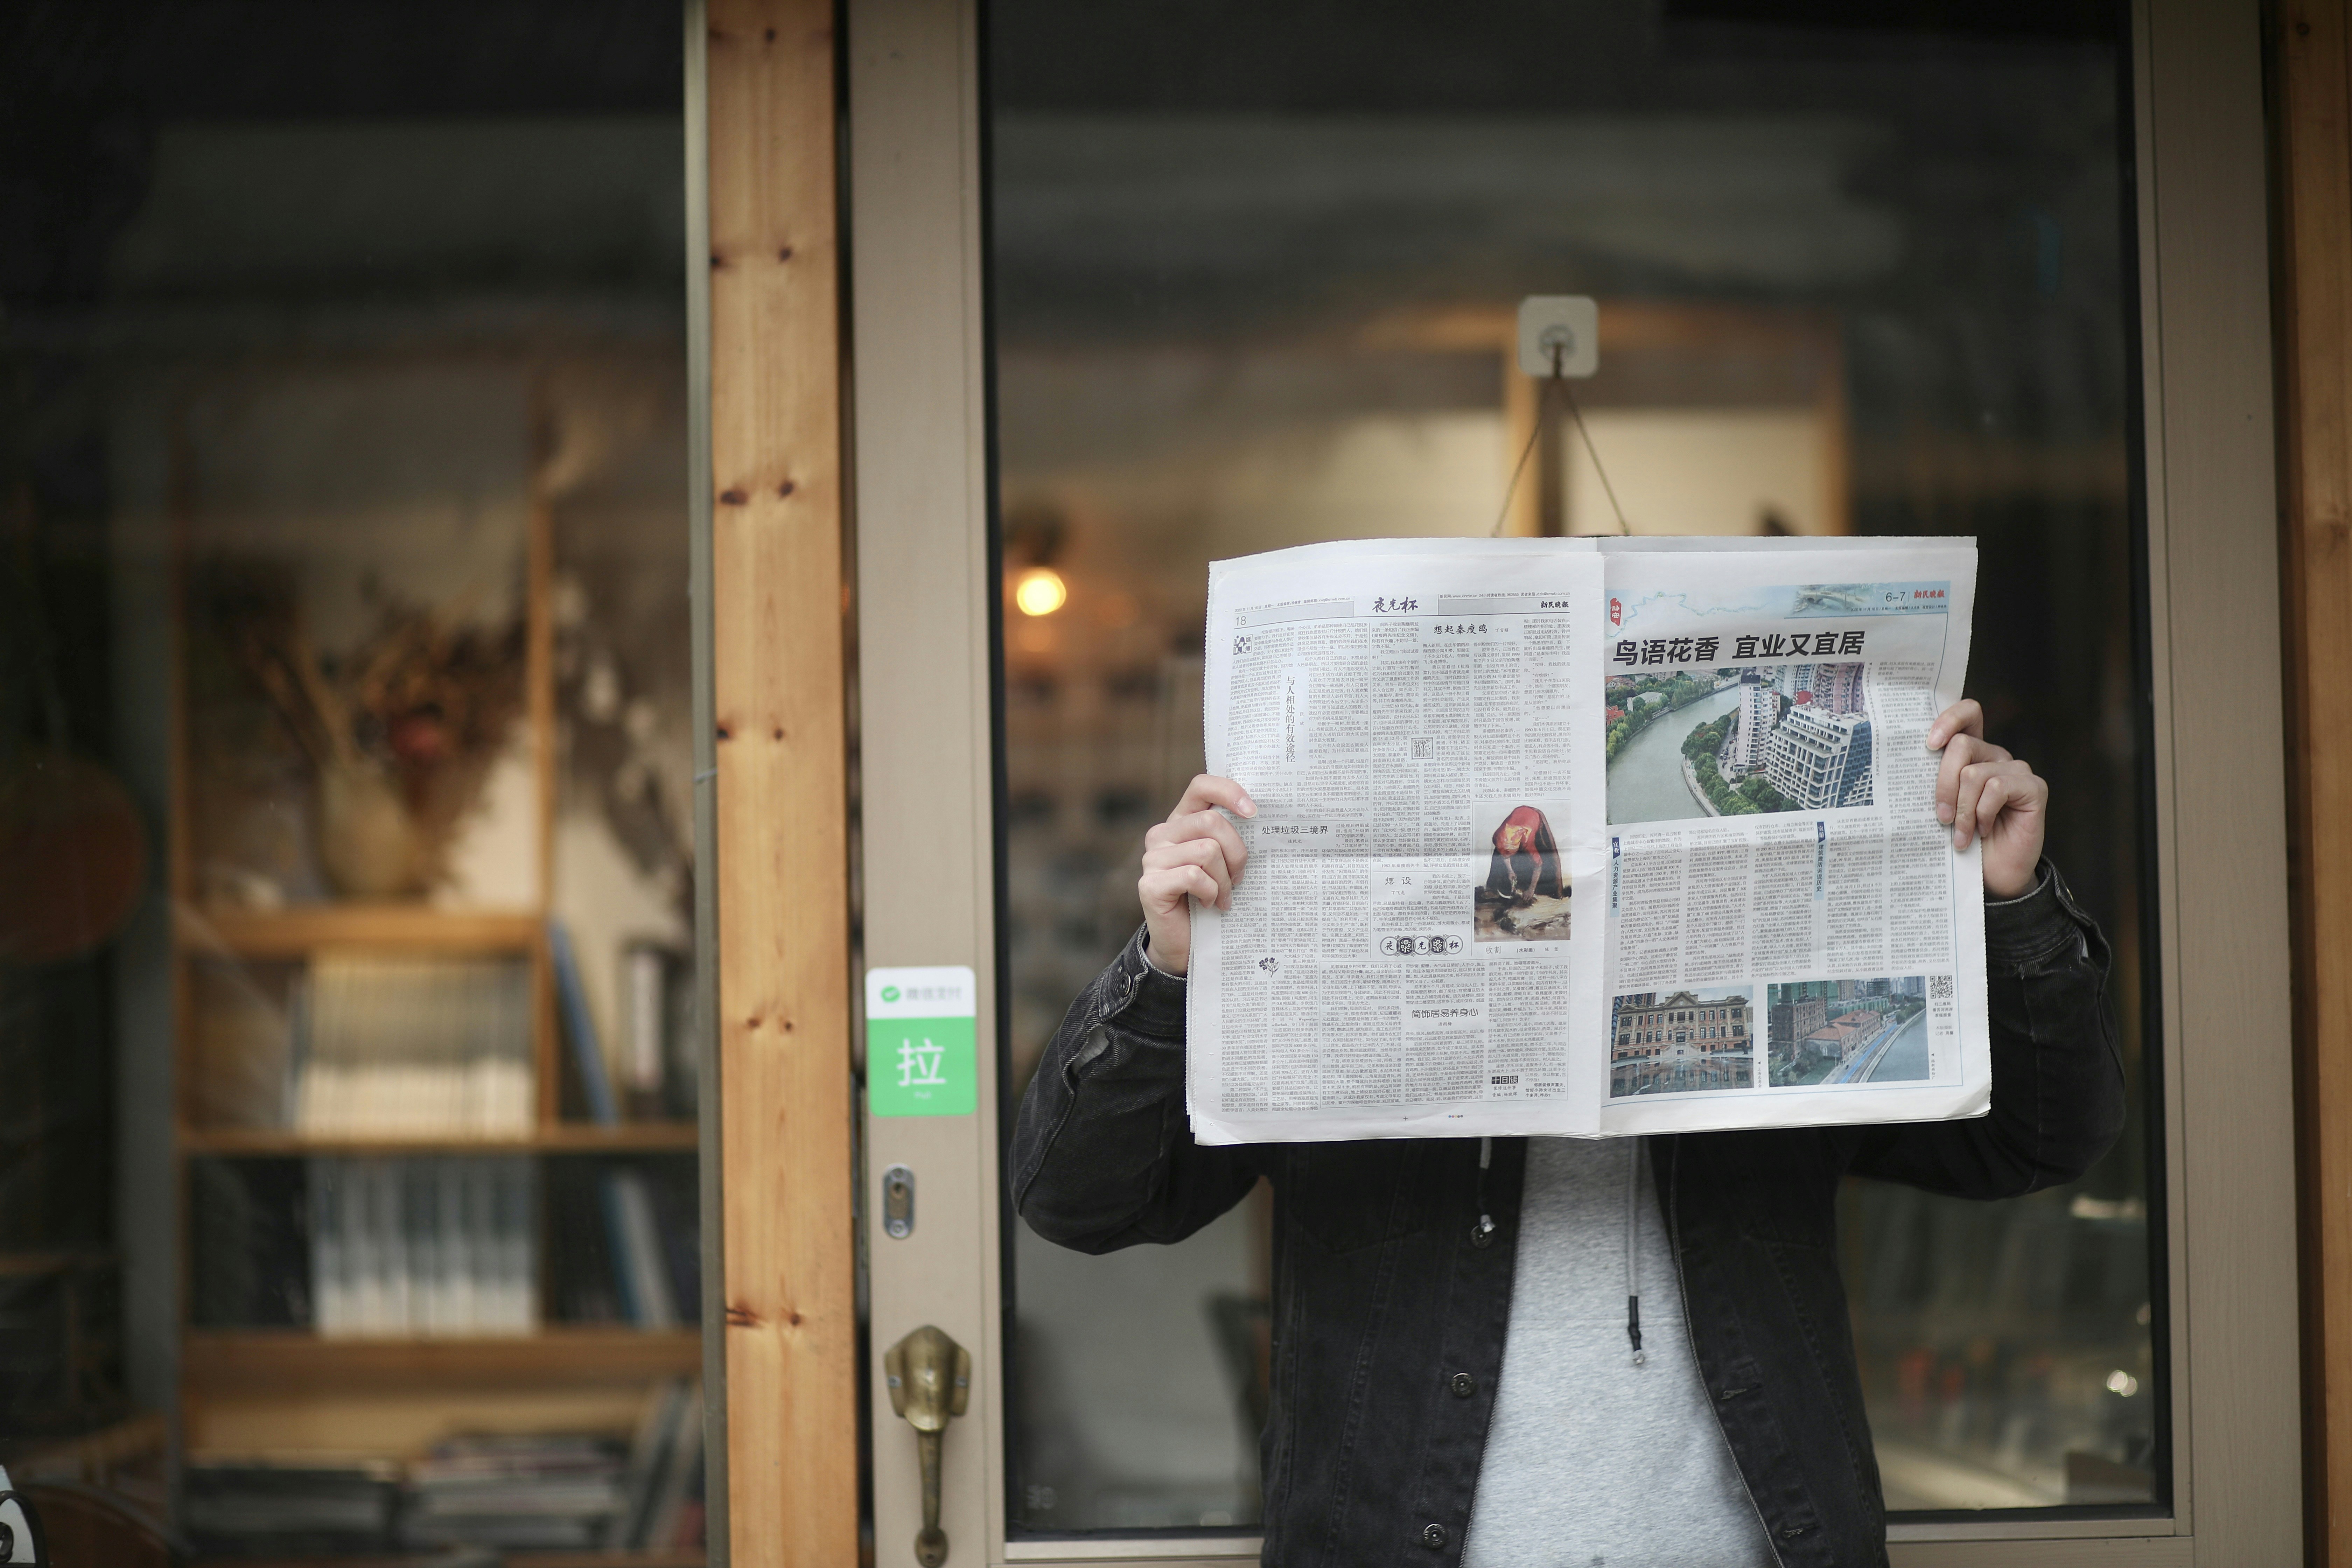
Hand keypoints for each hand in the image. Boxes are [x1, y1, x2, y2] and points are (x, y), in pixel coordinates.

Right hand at [1137, 774, 1254, 976]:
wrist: (1185, 943)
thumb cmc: (1210, 897)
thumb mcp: (1223, 862)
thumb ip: (1229, 838)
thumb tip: (1258, 819)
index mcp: (1182, 820)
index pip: (1202, 786)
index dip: (1229, 791)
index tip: (1253, 812)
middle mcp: (1162, 834)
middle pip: (1211, 822)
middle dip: (1236, 852)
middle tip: (1239, 877)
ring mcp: (1152, 858)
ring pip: (1206, 851)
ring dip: (1224, 879)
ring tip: (1222, 896)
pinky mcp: (1150, 884)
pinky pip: (1193, 876)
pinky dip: (1210, 892)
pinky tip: (1207, 903)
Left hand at [1927, 700, 2046, 899]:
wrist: (1993, 874)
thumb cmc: (1963, 840)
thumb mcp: (1942, 808)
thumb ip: (1934, 783)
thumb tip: (1908, 768)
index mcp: (1972, 755)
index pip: (1968, 715)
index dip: (1948, 719)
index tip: (1928, 745)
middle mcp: (1995, 756)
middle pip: (1961, 745)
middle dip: (1943, 783)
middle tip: (1942, 817)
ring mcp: (2016, 770)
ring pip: (1974, 772)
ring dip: (1963, 809)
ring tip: (1961, 835)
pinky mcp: (2033, 788)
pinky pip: (1997, 788)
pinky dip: (1983, 813)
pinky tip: (1984, 830)